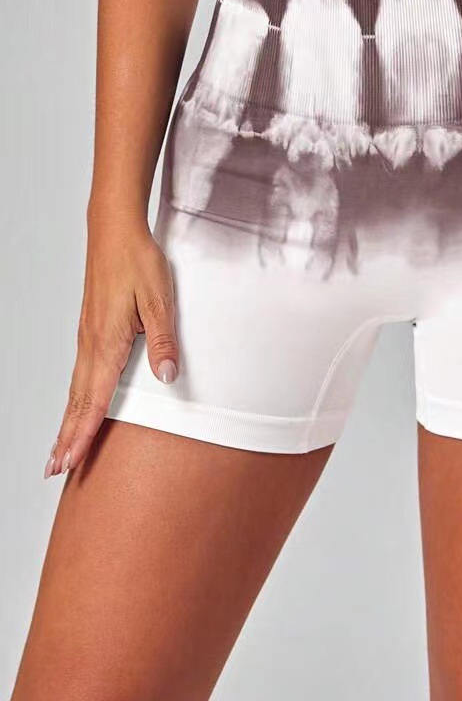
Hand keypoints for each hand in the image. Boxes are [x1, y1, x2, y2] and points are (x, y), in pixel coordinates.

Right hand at [45, 218, 178, 477]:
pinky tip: (76, 406)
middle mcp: (91, 343)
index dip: (83, 433)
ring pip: (75, 389)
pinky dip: (74, 398)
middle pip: (77, 401)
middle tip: (55, 470)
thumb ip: (164, 340)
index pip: (95, 399)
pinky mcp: (90, 329)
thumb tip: (167, 376)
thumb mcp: (160, 299)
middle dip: (66, 438)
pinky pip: (79, 373)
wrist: (114, 231)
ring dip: (67, 421)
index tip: (71, 462)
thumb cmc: (138, 261)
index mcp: (108, 341)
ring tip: (59, 448)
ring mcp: (87, 337)